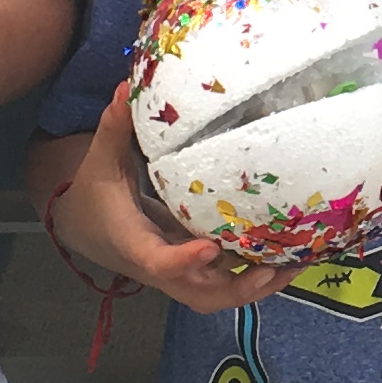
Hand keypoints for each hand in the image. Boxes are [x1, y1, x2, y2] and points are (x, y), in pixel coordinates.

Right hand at [48, 84, 292, 313]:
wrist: (85, 227)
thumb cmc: (94, 193)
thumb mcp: (102, 160)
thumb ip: (114, 128)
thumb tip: (126, 87)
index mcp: (133, 242)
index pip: (157, 262)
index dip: (182, 261)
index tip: (210, 248)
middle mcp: (158, 266)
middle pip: (199, 295)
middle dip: (238, 288)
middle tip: (275, 266)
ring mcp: (177, 272)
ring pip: (216, 295)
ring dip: (257, 285)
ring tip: (297, 262)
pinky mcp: (191, 268)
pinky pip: (224, 281)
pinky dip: (255, 273)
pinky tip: (289, 252)